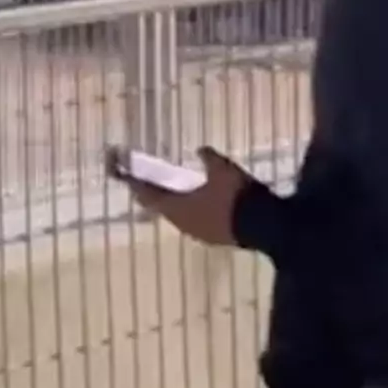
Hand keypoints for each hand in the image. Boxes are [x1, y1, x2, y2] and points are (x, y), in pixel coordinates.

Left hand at [128, 147, 250, 246]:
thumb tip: (200, 149)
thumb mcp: (222, 169)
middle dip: (151, 193)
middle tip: (144, 181)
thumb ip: (208, 158)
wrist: (263, 226)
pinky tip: (197, 204)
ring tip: (170, 190)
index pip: (148, 194)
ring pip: (177, 216)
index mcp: (177, 207)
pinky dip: (190, 211)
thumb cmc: (235, 195)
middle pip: (160, 207)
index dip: (136, 184)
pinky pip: (194, 222)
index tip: (124, 176)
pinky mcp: (213, 238)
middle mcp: (182, 223)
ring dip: (171, 203)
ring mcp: (198, 233)